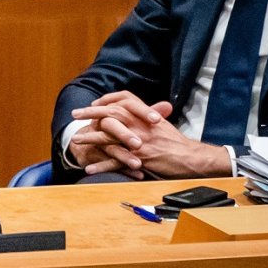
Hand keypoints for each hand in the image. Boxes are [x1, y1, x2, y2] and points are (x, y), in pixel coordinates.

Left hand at [70, 91, 230, 178]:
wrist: (192, 158)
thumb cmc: (177, 142)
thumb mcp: (162, 124)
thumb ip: (148, 116)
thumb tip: (135, 111)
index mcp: (147, 115)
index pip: (124, 99)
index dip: (108, 99)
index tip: (95, 103)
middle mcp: (141, 125)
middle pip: (112, 113)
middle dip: (91, 113)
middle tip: (75, 114)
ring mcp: (139, 142)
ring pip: (109, 137)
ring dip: (90, 138)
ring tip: (76, 141)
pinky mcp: (140, 158)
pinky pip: (116, 162)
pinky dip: (101, 166)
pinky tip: (89, 168)